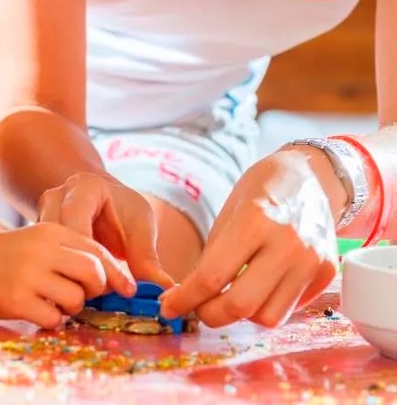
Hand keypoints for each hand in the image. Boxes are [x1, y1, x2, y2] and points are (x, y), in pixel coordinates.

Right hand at [0, 222, 135, 328]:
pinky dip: (53, 320)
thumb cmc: (5, 256)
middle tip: (86, 295)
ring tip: (53, 300)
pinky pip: (54, 318)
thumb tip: (108, 275)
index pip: (96, 250)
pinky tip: (39, 311)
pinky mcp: (17, 299)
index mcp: (50, 230)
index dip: (116, 271)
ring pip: (76, 298)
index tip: (127, 288)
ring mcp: (29, 274)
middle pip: (93, 272)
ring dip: (72, 306)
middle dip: (98, 288)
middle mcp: (42, 249)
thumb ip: (68, 251)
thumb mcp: (37, 241)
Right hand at [38, 172, 173, 286]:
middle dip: (82, 271)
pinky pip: (40, 263)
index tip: (114, 284)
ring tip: (92, 292)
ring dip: (68, 279)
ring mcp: (39, 215)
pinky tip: (75, 289)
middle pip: (60, 240)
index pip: (78, 219)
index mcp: (83, 186)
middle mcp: (55, 196)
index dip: (94, 256)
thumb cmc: (123, 211)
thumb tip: (165, 289)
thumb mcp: (140, 226)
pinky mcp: (30, 236)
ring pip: (45, 255)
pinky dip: (57, 281)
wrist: (99, 202)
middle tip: (104, 293)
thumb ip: (147, 256)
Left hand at [160, 151, 337, 328]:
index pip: (212, 275)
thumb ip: (214, 253)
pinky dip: (268, 306)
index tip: (169, 306)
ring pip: (267, 317)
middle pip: (240, 305)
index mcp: (255, 220)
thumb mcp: (230, 209)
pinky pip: (289, 309)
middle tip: (198, 308)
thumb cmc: (263, 187)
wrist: (313, 176)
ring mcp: (311, 262)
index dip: (185, 297)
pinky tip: (258, 288)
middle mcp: (287, 244)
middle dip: (210, 314)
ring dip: (242, 315)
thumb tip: (192, 294)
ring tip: (230, 295)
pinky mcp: (326, 274)